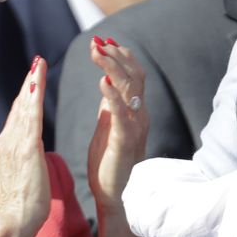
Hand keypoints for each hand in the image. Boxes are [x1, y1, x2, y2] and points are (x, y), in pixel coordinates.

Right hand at [0, 57, 50, 236]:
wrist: (14, 221)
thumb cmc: (21, 206)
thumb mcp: (21, 176)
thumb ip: (22, 160)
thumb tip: (27, 153)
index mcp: (7, 148)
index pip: (18, 117)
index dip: (25, 97)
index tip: (32, 80)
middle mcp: (7, 142)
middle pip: (19, 107)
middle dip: (28, 84)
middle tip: (37, 63)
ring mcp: (14, 145)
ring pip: (24, 108)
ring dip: (31, 84)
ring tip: (38, 65)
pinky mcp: (26, 150)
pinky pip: (30, 120)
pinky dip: (33, 101)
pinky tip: (37, 85)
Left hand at [86, 36, 149, 236]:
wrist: (116, 195)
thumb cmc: (109, 164)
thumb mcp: (109, 126)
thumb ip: (111, 105)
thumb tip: (108, 81)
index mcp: (134, 112)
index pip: (134, 75)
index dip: (122, 56)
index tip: (104, 40)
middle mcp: (139, 116)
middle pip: (134, 76)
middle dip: (115, 56)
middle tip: (97, 41)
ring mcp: (135, 128)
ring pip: (130, 89)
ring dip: (112, 67)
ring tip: (97, 52)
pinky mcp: (125, 141)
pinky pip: (121, 114)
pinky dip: (113, 95)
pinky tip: (102, 81)